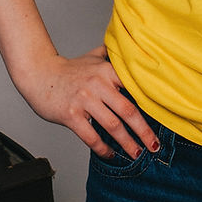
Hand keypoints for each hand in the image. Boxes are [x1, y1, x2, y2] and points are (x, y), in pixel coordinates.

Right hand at [14, 46, 158, 158]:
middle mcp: (98, 84)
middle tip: (154, 145)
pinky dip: (103, 148)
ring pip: (112, 125)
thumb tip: (131, 48)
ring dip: (126, 143)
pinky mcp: (71, 115)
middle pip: (128, 110)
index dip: (150, 104)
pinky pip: (91, 136)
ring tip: (136, 153)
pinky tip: (110, 154)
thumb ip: (112, 54)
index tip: (162, 118)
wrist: (39, 74)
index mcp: (107, 70)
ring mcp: (85, 100)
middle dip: (143, 131)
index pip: (135, 88)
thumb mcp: (93, 56)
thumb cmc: (69, 69)